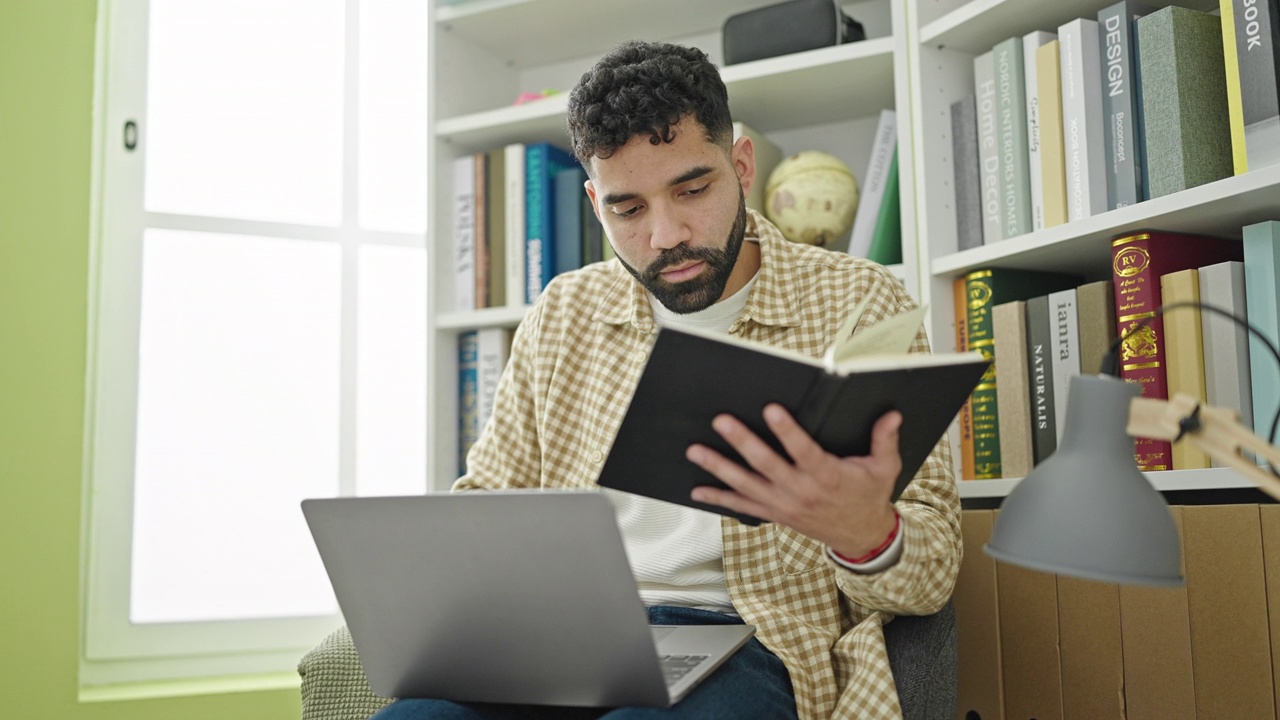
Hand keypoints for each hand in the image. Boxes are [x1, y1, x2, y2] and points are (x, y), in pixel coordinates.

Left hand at [686, 404, 901, 557]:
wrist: (862, 536)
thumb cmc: (870, 496)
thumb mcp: (885, 468)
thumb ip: (884, 440)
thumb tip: (892, 414)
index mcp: (828, 475)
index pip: (804, 450)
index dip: (787, 431)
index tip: (770, 409)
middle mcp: (802, 491)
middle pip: (766, 464)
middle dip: (742, 442)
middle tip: (722, 421)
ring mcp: (784, 505)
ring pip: (746, 485)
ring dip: (719, 467)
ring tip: (696, 450)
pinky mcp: (775, 514)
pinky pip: (742, 507)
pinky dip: (719, 499)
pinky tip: (697, 490)